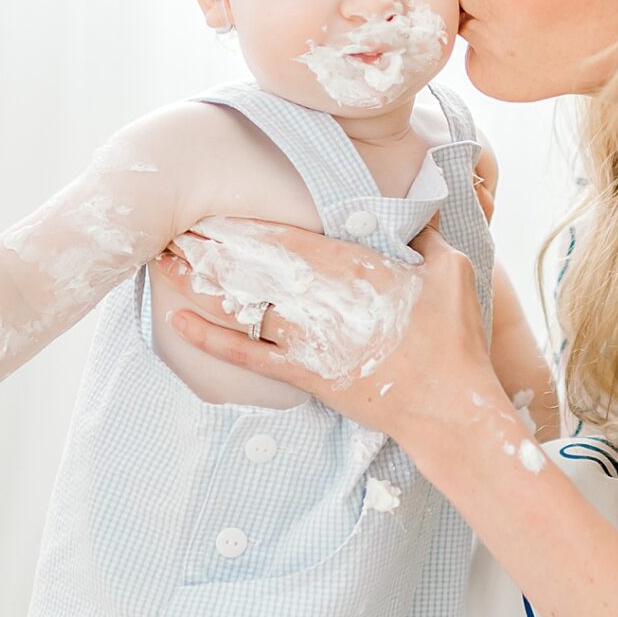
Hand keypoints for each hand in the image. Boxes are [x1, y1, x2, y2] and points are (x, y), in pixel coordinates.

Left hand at [157, 219, 509, 450]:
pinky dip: (209, 338)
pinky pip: (245, 353)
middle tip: (172, 227)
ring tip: (164, 261)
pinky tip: (179, 321)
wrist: (446, 407)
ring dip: (198, 282)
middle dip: (208, 247)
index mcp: (349, 267)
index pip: (282, 239)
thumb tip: (417, 215)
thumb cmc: (453, 339)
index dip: (241, 225)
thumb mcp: (450, 270)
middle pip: (249, 266)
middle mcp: (316, 299)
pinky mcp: (301, 374)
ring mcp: (303, 338)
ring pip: (238, 304)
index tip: (211, 210)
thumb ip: (425, 237)